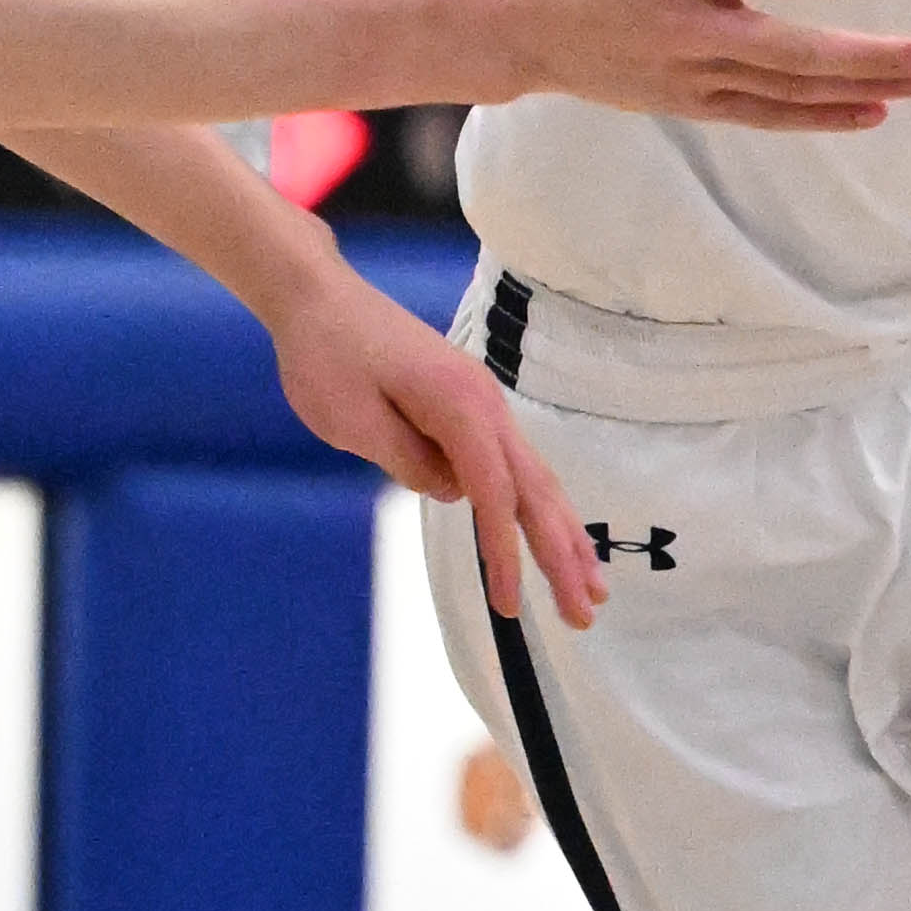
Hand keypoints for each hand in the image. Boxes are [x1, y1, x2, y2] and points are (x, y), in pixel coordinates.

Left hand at [268, 260, 607, 625]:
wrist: (319, 297)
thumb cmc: (326, 355)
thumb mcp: (353, 421)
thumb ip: (408, 461)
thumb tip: (453, 493)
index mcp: (460, 406)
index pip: (495, 496)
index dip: (505, 553)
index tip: (508, 606)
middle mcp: (485, 404)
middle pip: (535, 491)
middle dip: (562, 555)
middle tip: (584, 613)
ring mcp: (482, 404)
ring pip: (535, 479)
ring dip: (564, 534)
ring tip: (592, 586)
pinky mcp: (469, 407)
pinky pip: (513, 466)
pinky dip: (537, 507)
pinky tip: (554, 538)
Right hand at [487, 0, 910, 127]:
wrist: (519, 24)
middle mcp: (687, 27)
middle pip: (792, 49)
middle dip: (868, 57)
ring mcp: (688, 74)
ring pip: (786, 88)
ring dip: (859, 86)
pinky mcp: (687, 102)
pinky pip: (764, 114)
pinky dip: (818, 115)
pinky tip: (870, 112)